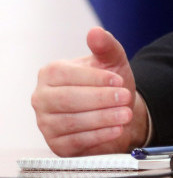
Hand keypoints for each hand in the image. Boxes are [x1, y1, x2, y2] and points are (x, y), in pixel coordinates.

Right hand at [32, 27, 149, 155]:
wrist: (117, 110)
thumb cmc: (110, 83)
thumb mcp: (112, 61)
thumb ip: (105, 46)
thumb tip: (95, 32)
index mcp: (51, 73)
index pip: (66, 75)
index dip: (94, 78)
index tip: (118, 79)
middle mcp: (42, 98)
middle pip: (68, 99)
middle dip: (100, 99)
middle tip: (125, 97)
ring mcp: (46, 123)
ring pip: (72, 121)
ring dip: (103, 118)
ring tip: (126, 114)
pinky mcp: (56, 145)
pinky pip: (75, 141)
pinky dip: (99, 135)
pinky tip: (117, 129)